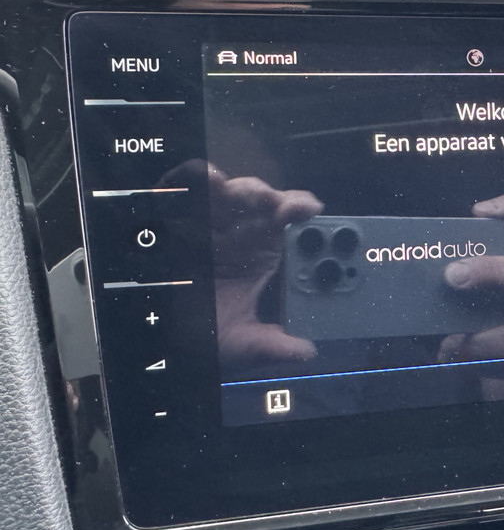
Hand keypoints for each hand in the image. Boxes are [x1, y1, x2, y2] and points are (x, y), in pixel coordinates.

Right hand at [163, 161, 323, 366]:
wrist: (163, 328)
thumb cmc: (204, 330)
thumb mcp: (242, 343)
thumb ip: (273, 346)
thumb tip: (306, 352)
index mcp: (270, 259)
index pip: (299, 232)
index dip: (311, 221)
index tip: (315, 215)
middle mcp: (247, 234)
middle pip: (274, 205)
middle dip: (284, 201)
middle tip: (289, 208)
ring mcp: (216, 222)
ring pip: (239, 193)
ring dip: (251, 191)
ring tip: (257, 198)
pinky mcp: (184, 214)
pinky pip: (193, 187)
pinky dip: (200, 177)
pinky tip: (210, 178)